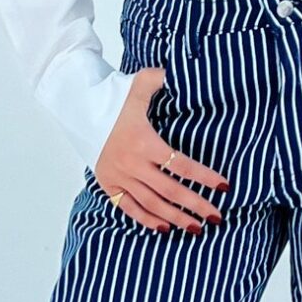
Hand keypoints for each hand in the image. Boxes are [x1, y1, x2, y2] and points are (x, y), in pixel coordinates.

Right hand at [94, 67, 230, 232]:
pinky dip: (147, 220)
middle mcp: (132, 163)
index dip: (204, 177)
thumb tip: (182, 72)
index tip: (224, 186)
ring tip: (196, 227)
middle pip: (170, 190)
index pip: (181, 165)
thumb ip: (160, 78)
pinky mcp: (108, 184)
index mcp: (143, 141)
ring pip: (151, 204)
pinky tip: (165, 229)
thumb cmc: (112, 97)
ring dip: (175, 217)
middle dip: (196, 205)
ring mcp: (119, 176)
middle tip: (217, 216)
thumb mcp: (137, 85)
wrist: (77, 109)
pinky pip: (129, 208)